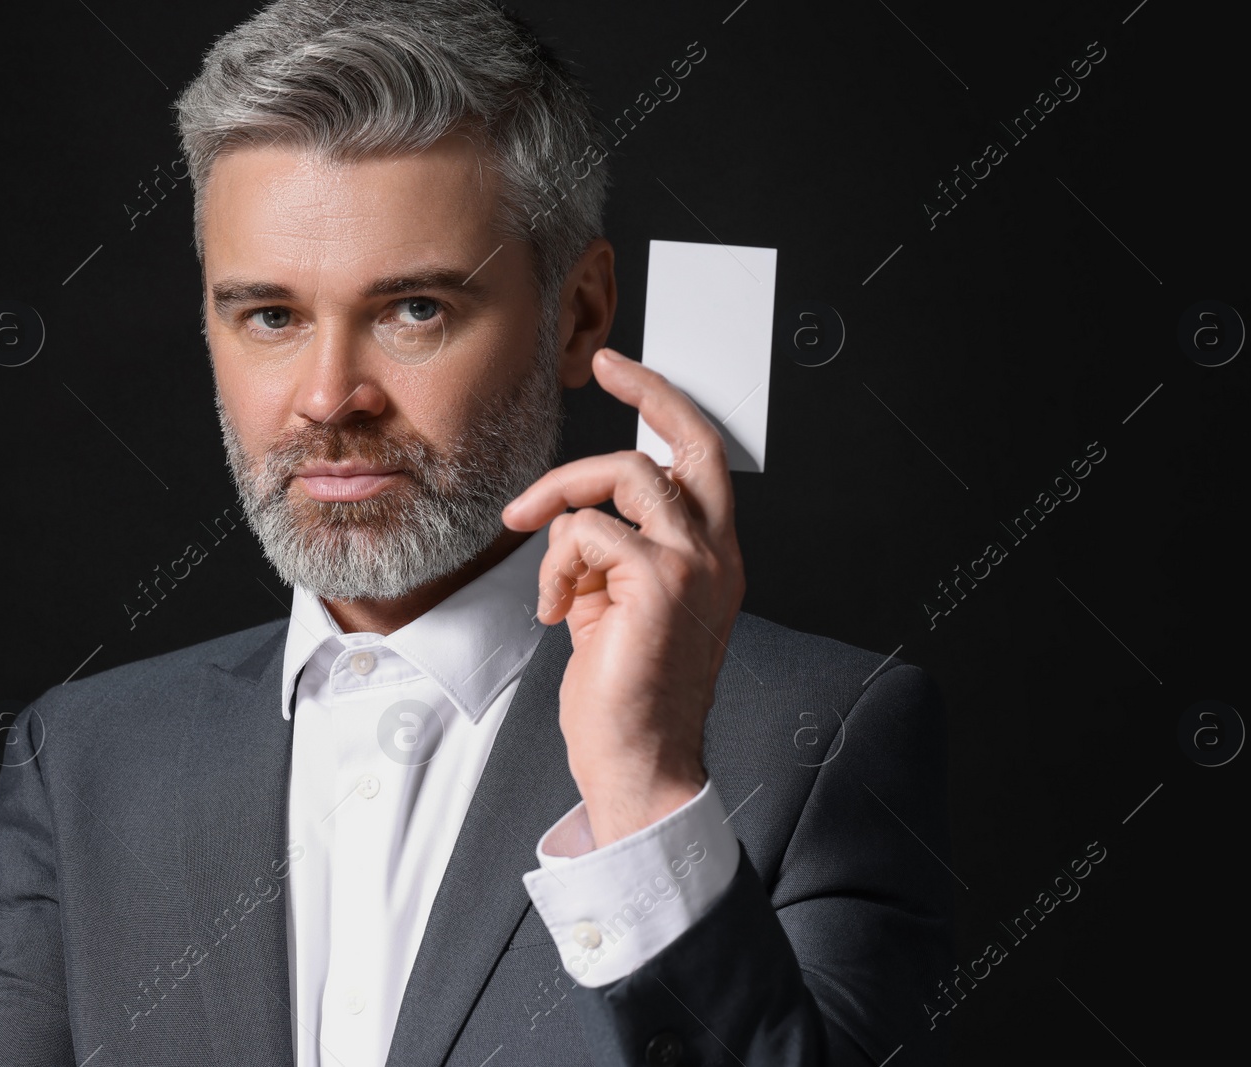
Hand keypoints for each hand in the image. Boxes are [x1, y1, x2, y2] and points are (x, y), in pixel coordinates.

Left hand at [501, 347, 744, 846]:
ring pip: (624, 474)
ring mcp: (692, 564)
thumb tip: (575, 519)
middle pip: (688, 441)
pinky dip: (554, 568)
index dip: (667, 409)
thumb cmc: (625, 696)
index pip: (702, 462)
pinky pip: (585, 531)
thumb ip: (611, 555)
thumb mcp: (616, 608)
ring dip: (562, 498)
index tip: (624, 376)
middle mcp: (714, 553)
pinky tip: (553, 613)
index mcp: (711, 558)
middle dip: (648, 391)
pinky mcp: (656, 582)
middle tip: (605, 368)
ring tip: (536, 542)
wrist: (638, 763)